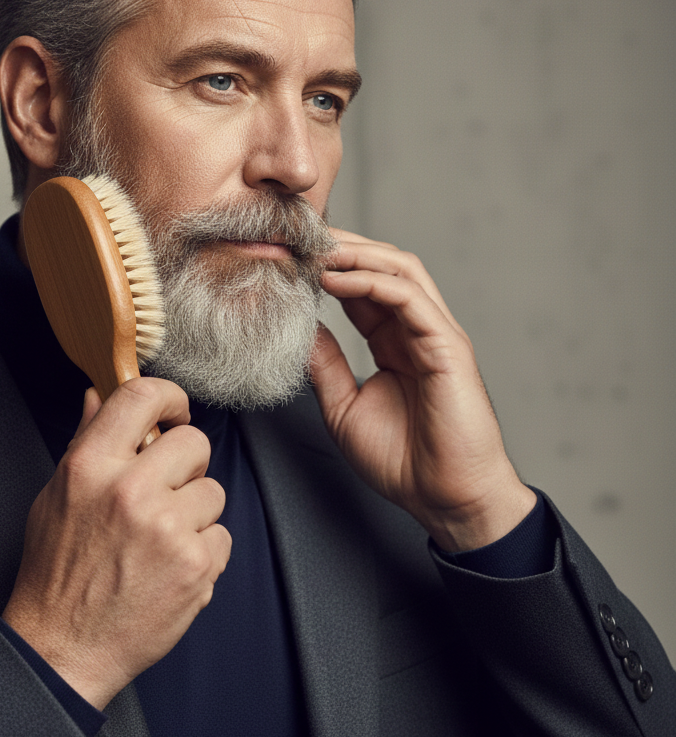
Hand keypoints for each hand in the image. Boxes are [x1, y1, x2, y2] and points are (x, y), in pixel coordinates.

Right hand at [1, 378, 230, 709]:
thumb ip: (85, 441)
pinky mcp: (194, 566)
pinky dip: (203, 553)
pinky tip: (170, 568)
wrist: (62, 648)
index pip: (143, 396)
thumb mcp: (56, 496)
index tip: (174, 413)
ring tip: (160, 540)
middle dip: (186, 464)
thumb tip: (97, 396)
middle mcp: (130, 490)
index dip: (168, 398)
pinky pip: (222, 537)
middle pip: (194, 442)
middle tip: (166, 490)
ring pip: (213, 491)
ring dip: (195, 514)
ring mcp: (167, 529)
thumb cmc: (56, 573)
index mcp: (91, 466)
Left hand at [311, 229, 534, 551]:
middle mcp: (417, 330)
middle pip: (383, 266)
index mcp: (395, 341)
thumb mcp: (344, 406)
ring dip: (357, 253)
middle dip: (342, 246)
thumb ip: (325, 364)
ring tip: (316, 249)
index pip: (362, 287)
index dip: (328, 268)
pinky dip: (372, 281)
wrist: (444, 499)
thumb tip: (301, 328)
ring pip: (400, 269)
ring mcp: (435, 334)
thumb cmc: (402, 460)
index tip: (289, 258)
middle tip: (299, 237)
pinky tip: (337, 279)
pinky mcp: (448, 346)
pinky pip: (410, 298)